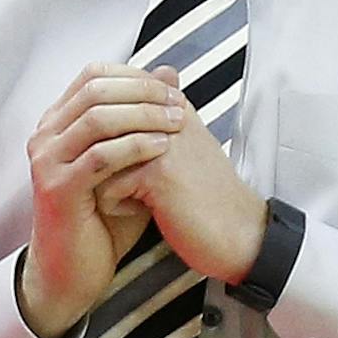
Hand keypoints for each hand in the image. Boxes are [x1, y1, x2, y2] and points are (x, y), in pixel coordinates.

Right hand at [19, 63, 183, 337]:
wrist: (76, 272)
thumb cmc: (104, 218)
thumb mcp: (131, 159)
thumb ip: (146, 117)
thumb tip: (170, 73)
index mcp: (56, 124)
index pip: (93, 76)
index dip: (134, 76)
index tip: (172, 88)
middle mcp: (44, 137)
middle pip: (94, 90)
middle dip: (142, 92)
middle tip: (178, 102)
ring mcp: (46, 162)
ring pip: (97, 118)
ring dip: (143, 116)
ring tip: (177, 122)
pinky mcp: (56, 189)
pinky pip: (100, 156)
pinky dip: (135, 146)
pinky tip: (162, 147)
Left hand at [96, 68, 267, 284]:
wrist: (239, 234)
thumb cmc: (210, 198)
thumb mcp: (186, 150)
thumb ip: (156, 126)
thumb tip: (128, 107)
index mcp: (175, 107)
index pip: (115, 103)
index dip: (108, 138)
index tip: (125, 162)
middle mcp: (169, 118)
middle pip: (102, 130)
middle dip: (102, 161)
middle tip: (125, 183)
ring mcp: (163, 142)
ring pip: (98, 157)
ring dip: (109, 183)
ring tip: (136, 196)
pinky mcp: (156, 173)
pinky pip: (107, 186)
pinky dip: (117, 206)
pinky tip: (145, 211)